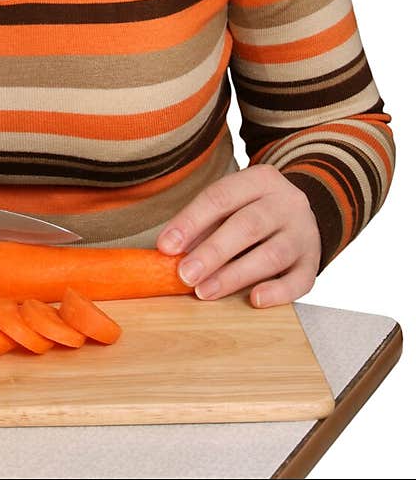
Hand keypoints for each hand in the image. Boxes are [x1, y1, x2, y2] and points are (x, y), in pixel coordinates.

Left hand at [155, 166, 320, 306]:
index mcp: (260, 180)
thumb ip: (203, 225)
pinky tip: (254, 299)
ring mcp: (304, 233)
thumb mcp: (231, 204)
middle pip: (248, 225)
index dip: (191, 222)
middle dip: (213, 252)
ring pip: (273, 254)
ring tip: (205, 291)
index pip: (221, 197)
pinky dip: (277, 293)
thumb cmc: (252, 209)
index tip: (166, 246)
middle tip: (185, 274)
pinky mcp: (313, 262)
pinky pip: (301, 280)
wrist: (304, 212)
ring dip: (235, 275)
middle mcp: (286, 202)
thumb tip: (169, 253)